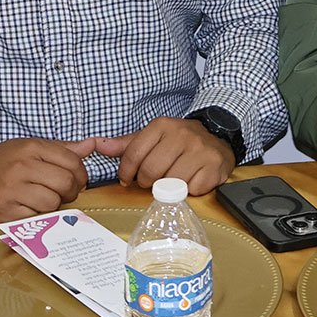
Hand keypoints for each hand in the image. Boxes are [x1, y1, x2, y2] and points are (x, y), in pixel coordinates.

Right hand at [0, 137, 95, 222]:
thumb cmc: (3, 162)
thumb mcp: (30, 147)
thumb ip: (62, 148)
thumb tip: (91, 144)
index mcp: (31, 148)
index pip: (72, 161)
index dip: (81, 174)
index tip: (77, 180)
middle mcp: (21, 167)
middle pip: (65, 183)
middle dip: (71, 191)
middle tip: (64, 193)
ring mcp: (11, 190)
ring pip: (52, 202)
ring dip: (54, 205)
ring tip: (45, 201)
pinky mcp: (4, 212)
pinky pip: (35, 218)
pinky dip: (38, 216)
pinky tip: (30, 209)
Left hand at [90, 118, 235, 192]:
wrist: (218, 137)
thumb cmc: (180, 141)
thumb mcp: (153, 137)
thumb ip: (126, 144)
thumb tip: (98, 145)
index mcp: (162, 125)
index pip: (134, 154)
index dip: (127, 172)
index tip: (128, 179)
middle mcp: (181, 135)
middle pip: (150, 171)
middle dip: (147, 182)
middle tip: (152, 181)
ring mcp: (199, 150)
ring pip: (170, 182)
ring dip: (167, 188)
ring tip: (170, 180)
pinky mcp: (213, 166)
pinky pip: (191, 189)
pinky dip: (188, 190)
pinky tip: (190, 180)